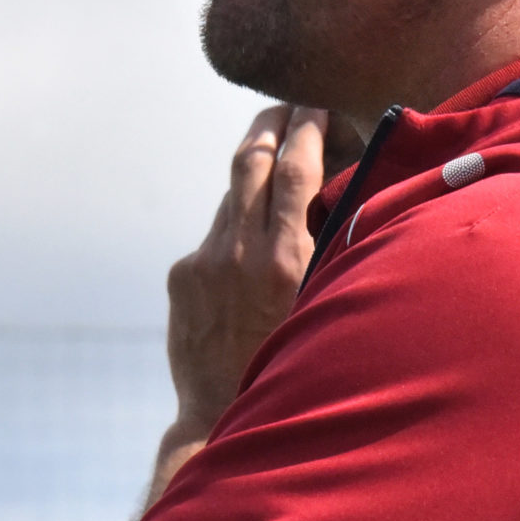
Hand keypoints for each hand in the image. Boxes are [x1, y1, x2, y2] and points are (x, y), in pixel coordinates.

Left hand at [150, 106, 332, 502]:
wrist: (220, 416)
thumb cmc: (291, 367)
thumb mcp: (320, 308)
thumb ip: (323, 253)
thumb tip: (338, 199)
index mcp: (284, 260)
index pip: (294, 169)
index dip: (305, 127)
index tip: (314, 104)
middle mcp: (239, 252)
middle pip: (251, 160)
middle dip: (270, 124)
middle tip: (286, 105)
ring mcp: (204, 261)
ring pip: (232, 196)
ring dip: (253, 174)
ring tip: (274, 161)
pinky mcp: (182, 274)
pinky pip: (215, 236)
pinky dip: (236, 229)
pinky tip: (252, 250)